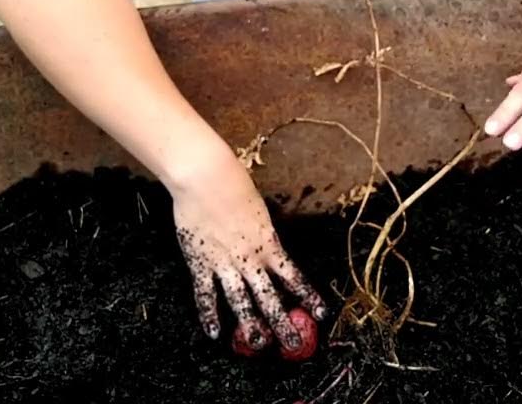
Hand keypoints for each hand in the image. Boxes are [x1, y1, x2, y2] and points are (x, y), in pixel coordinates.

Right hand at [165, 142, 326, 351]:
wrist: (206, 178)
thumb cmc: (235, 184)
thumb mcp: (258, 212)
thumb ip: (262, 235)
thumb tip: (267, 249)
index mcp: (268, 243)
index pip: (292, 276)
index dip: (307, 296)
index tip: (321, 312)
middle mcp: (249, 258)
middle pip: (269, 296)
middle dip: (282, 322)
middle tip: (292, 344)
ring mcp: (224, 263)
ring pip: (240, 300)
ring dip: (249, 324)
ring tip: (257, 344)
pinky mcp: (200, 263)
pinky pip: (206, 294)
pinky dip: (209, 314)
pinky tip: (214, 332)